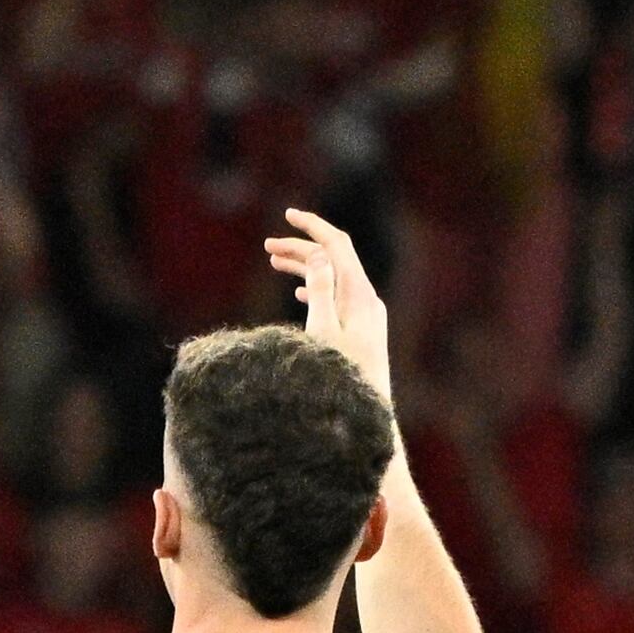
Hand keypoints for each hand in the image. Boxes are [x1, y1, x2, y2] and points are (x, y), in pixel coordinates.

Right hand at [264, 206, 394, 404]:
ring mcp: (366, 316)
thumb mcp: (323, 333)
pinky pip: (337, 298)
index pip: (337, 246)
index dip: (312, 226)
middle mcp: (366, 301)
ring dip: (304, 267)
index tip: (287, 213)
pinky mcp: (361, 331)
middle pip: (333, 260)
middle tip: (267, 247)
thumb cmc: (341, 380)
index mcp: (359, 296)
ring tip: (274, 263)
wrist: (366, 419)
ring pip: (333, 279)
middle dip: (301, 248)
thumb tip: (317, 256)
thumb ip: (320, 291)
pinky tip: (297, 292)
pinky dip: (315, 288)